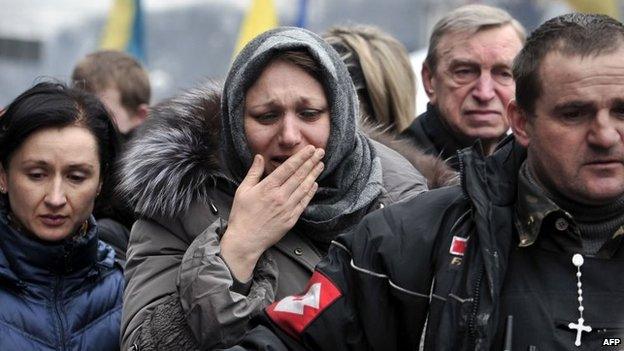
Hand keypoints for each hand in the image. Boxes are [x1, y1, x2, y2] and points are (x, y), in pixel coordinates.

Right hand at [220, 145, 324, 280]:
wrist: (246, 239)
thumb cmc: (242, 215)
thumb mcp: (243, 190)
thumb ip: (253, 172)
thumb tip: (259, 157)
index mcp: (268, 187)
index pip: (289, 168)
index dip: (301, 157)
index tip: (310, 149)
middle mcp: (280, 196)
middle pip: (299, 175)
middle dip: (311, 162)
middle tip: (320, 152)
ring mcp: (287, 208)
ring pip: (304, 188)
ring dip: (313, 175)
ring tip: (320, 165)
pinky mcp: (291, 219)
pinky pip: (304, 202)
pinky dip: (310, 192)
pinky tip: (315, 184)